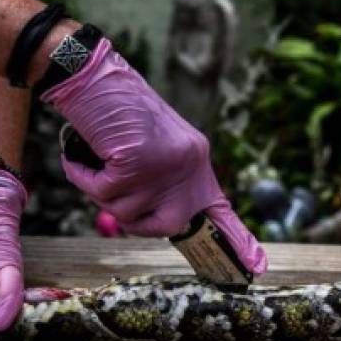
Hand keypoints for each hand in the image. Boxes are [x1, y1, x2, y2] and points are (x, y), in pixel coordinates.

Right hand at [42, 37, 266, 274]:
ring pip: (124, 212)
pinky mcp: (133, 165)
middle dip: (137, 222)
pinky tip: (84, 154)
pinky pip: (100, 193)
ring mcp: (161, 166)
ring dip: (102, 189)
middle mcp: (187, 163)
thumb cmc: (117, 108)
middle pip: (166, 224)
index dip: (235, 238)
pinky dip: (84, 176)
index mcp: (195, 157)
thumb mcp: (153, 145)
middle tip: (119, 194)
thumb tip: (165, 218)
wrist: (94, 75)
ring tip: (100, 157)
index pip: (218, 207)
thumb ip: (164, 179)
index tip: (257, 265)